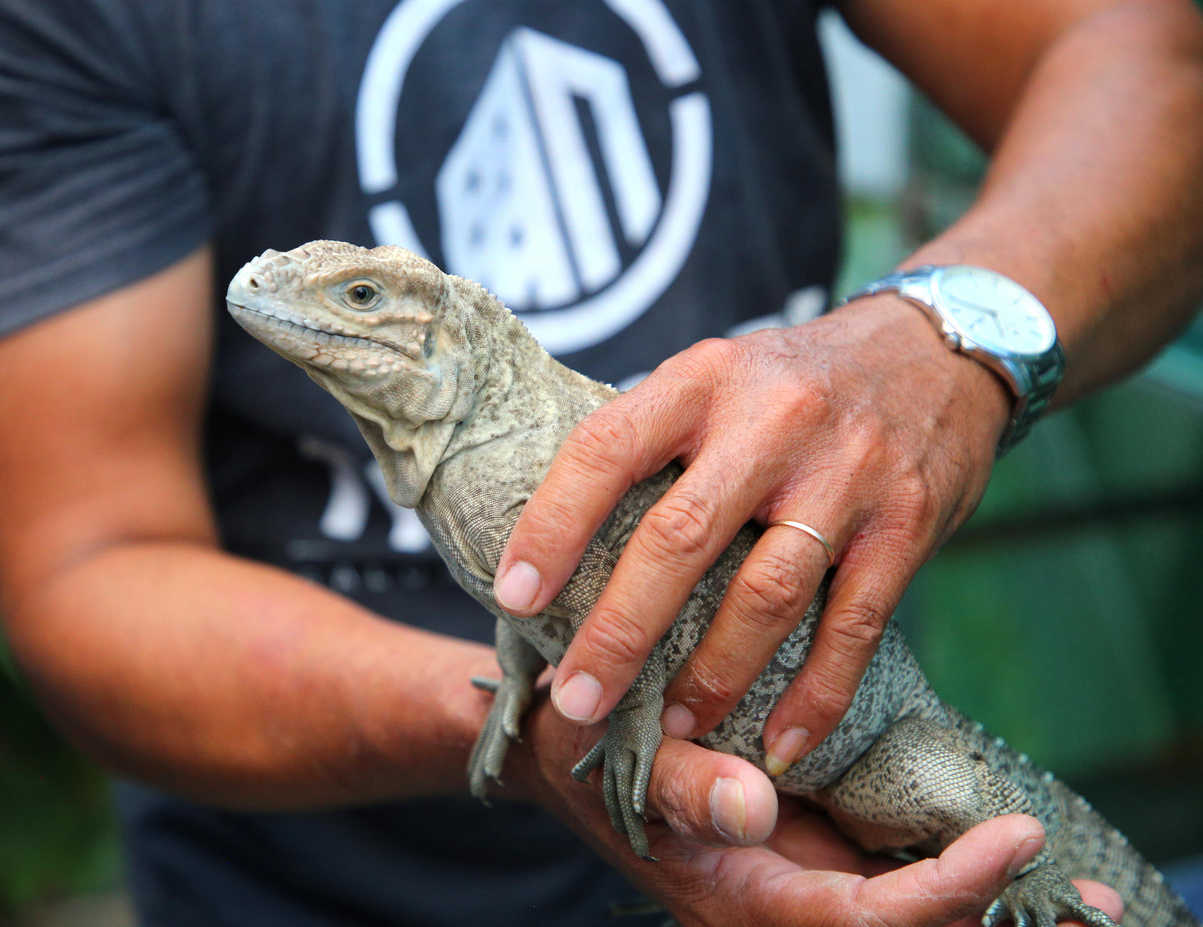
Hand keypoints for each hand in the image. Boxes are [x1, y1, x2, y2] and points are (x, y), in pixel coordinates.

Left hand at [494, 295, 1009, 769]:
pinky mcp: (906, 525)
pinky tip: (776, 745)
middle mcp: (772, 421)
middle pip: (681, 538)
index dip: (553, 525)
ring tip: (670, 728)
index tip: (512, 597)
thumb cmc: (793, 381)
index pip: (608, 448)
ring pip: (766, 594)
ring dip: (711, 675)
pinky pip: (854, 626)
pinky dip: (814, 696)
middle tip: (577, 698)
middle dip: (620, 631)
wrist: (935, 349)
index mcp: (703, 380)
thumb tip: (554, 530)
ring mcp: (846, 475)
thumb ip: (653, 439)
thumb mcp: (715, 375)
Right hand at [501, 695, 1122, 926]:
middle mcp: (783, 897)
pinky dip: (955, 865)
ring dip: (988, 902)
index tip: (1008, 838)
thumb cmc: (584, 752)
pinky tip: (1006, 847)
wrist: (568, 746)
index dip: (940, 893)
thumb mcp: (616, 759)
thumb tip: (753, 807)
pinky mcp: (814, 840)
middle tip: (1097, 900)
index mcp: (742, 895)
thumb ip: (681, 788)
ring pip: (907, 907)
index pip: (861, 920)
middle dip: (993, 918)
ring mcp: (803, 874)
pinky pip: (894, 866)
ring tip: (1084, 892)